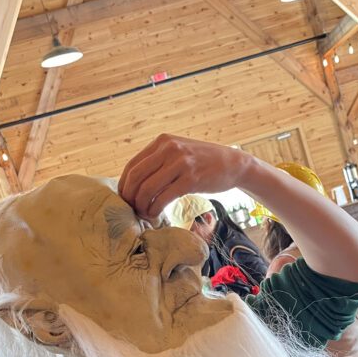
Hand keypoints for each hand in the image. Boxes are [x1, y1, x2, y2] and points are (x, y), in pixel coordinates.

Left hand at [118, 134, 254, 218]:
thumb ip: (159, 161)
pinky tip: (155, 215)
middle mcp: (169, 149)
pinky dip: (155, 209)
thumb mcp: (179, 152)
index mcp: (162, 142)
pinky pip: (164, 197)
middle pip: (136, 177)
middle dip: (129, 197)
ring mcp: (180, 163)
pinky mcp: (191, 179)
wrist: (233, 164)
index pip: (132, 165)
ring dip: (141, 206)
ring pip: (148, 188)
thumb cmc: (203, 162)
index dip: (124, 185)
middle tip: (131, 210)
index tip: (124, 199)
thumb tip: (136, 182)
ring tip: (144, 214)